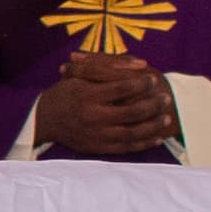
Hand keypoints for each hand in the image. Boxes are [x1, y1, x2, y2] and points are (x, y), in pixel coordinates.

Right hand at [29, 53, 177, 157]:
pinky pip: (125, 148)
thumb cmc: (65, 92)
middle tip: (166, 98)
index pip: (122, 88)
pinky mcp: (97, 148)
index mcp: (87, 95)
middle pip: (131, 112)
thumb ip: (108, 65)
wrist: (44, 120)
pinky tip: (156, 137)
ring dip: (153, 126)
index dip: (141, 84)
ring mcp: (95, 135)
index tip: (153, 79)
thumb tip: (140, 63)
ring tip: (166, 118)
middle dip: (153, 105)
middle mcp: (92, 116)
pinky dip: (143, 143)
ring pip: (132, 133)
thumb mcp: (79, 73)